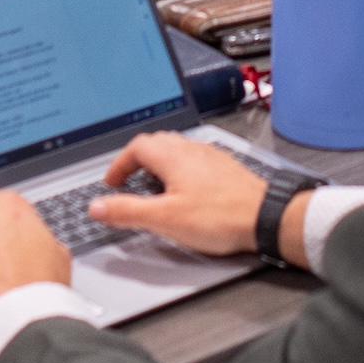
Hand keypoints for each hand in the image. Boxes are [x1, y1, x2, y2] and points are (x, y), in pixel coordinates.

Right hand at [85, 132, 285, 261]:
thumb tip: (98, 207)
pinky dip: (179, 172)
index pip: (137, 147)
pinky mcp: (225, 169)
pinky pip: (194, 162)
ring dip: (158, 166)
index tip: (112, 182)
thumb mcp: (164, 218)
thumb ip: (128, 211)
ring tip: (152, 189)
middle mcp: (192, 149)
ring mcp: (210, 157)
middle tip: (128, 182)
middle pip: (156, 144)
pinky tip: (184, 194)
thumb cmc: (221, 216)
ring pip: (177, 151)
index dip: (119, 164)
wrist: (265, 218)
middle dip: (137, 162)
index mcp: (173, 155)